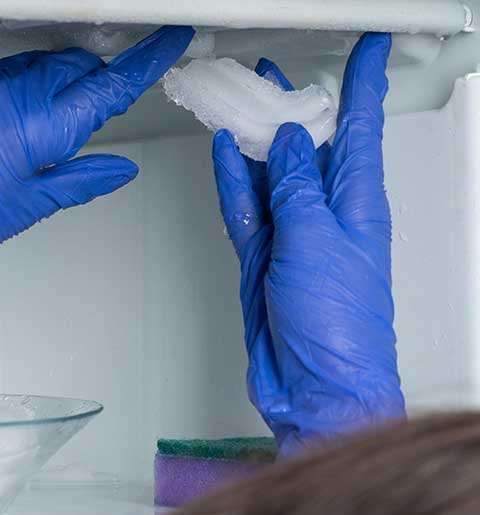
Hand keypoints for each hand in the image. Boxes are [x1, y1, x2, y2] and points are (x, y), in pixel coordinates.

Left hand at [0, 26, 194, 344]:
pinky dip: (16, 90)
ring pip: (37, 64)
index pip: (109, 83)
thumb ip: (79, 179)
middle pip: (74, 65)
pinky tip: (6, 123)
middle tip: (96, 111)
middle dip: (94, 80)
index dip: (146, 60)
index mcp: (39, 122)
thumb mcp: (26, 207)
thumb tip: (116, 168)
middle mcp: (9, 89)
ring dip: (54, 84)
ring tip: (45, 127)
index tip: (169, 40)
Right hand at [212, 33, 405, 455]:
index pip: (361, 128)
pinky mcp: (264, 257)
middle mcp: (327, 214)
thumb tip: (285, 144)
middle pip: (308, 145)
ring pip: (269, 173)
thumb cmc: (339, 328)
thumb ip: (296, 187)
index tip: (369, 47)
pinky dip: (233, 179)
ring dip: (254, 138)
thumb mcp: (318, 241)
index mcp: (358, 204)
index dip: (364, 83)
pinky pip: (246, 206)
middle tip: (273, 74)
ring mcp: (292, 235)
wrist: (315, 387)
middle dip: (295, 105)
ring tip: (239, 101)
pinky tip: (224, 152)